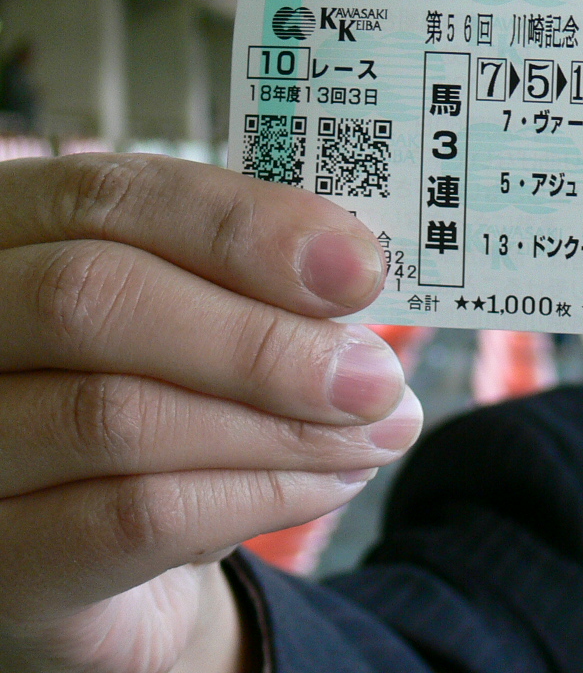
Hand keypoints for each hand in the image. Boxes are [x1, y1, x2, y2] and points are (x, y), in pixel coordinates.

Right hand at [0, 154, 422, 672]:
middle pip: (91, 296)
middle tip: (376, 377)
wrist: (103, 554)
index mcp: (10, 231)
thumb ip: (257, 278)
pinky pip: (131, 518)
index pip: (106, 198)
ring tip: (375, 433)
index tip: (360, 268)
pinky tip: (329, 482)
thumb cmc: (161, 397)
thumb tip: (354, 271)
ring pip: (116, 415)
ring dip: (281, 428)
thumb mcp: (203, 315)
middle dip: (262, 339)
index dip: (242, 226)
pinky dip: (257, 497)